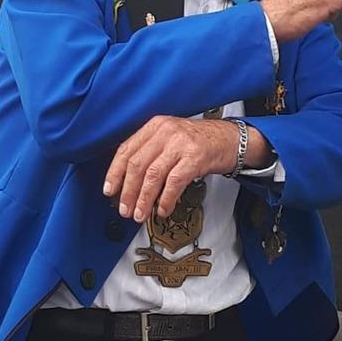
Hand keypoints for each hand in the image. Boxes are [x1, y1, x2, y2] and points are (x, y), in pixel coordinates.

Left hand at [103, 116, 271, 222]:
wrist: (232, 138)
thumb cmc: (201, 141)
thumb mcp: (171, 137)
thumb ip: (151, 151)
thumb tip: (128, 181)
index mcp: (155, 126)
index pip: (126, 149)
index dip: (114, 172)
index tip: (109, 190)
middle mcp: (166, 132)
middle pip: (137, 164)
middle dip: (127, 191)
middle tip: (124, 209)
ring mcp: (181, 144)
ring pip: (153, 176)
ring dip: (143, 199)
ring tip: (140, 214)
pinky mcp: (195, 158)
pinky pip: (174, 183)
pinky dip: (165, 200)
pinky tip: (163, 209)